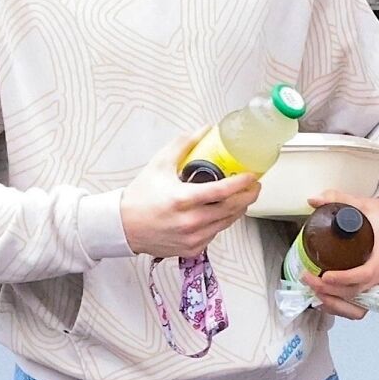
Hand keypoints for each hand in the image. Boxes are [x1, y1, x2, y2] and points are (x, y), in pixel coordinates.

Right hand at [120, 126, 260, 257]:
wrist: (124, 226)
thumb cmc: (141, 196)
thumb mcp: (159, 164)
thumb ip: (183, 144)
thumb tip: (203, 130)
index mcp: (182, 199)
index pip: (222, 192)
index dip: (241, 183)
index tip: (252, 175)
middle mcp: (190, 221)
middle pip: (231, 209)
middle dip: (248, 196)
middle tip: (254, 185)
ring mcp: (192, 237)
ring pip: (226, 223)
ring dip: (238, 209)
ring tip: (241, 197)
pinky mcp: (191, 249)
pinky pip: (215, 234)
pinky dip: (221, 222)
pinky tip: (220, 212)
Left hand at [300, 190, 378, 320]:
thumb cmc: (377, 214)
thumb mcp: (358, 202)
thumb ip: (336, 198)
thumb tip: (313, 200)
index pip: (367, 273)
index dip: (346, 278)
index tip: (326, 275)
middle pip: (358, 291)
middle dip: (331, 290)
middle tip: (308, 278)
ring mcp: (378, 283)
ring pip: (359, 306)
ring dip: (335, 303)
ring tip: (313, 291)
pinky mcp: (371, 287)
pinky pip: (358, 305)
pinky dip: (340, 307)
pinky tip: (322, 298)